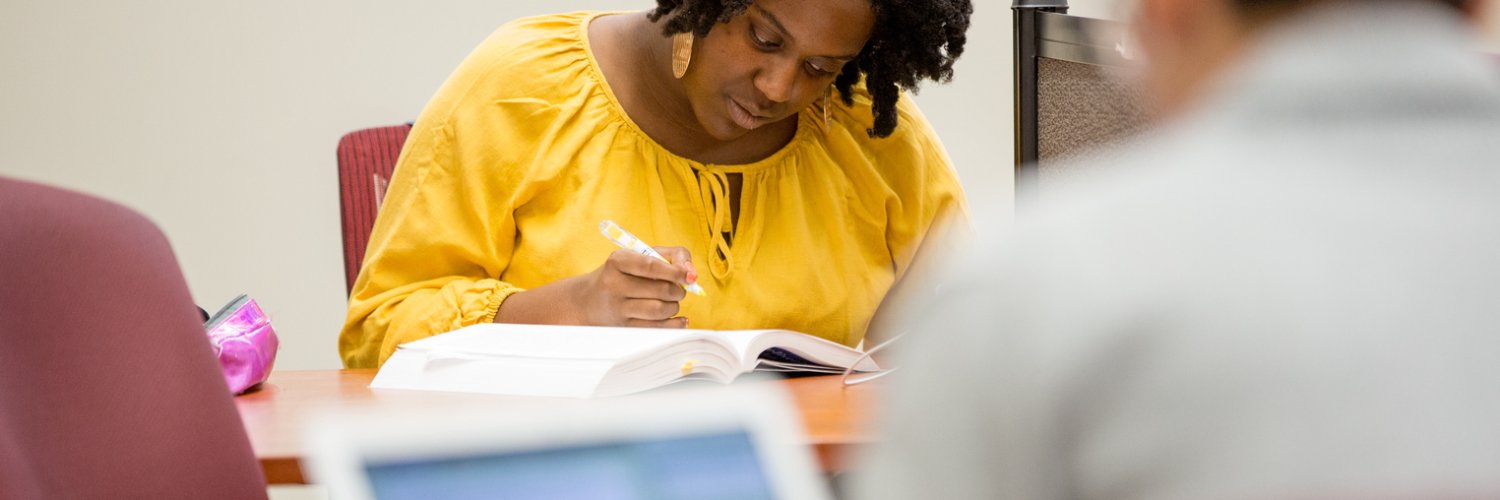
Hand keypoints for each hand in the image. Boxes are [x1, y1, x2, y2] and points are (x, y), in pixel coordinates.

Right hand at [574, 247, 696, 327]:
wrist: (588, 300)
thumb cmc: (623, 274)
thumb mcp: (641, 256)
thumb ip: (672, 256)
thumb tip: (692, 274)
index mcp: (618, 261)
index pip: (651, 266)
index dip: (675, 271)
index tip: (689, 276)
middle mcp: (614, 284)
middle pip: (661, 289)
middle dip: (678, 290)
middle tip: (678, 290)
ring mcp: (617, 308)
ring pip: (660, 310)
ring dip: (674, 306)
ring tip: (671, 302)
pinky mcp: (623, 327)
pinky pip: (656, 328)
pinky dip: (674, 324)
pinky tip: (678, 318)